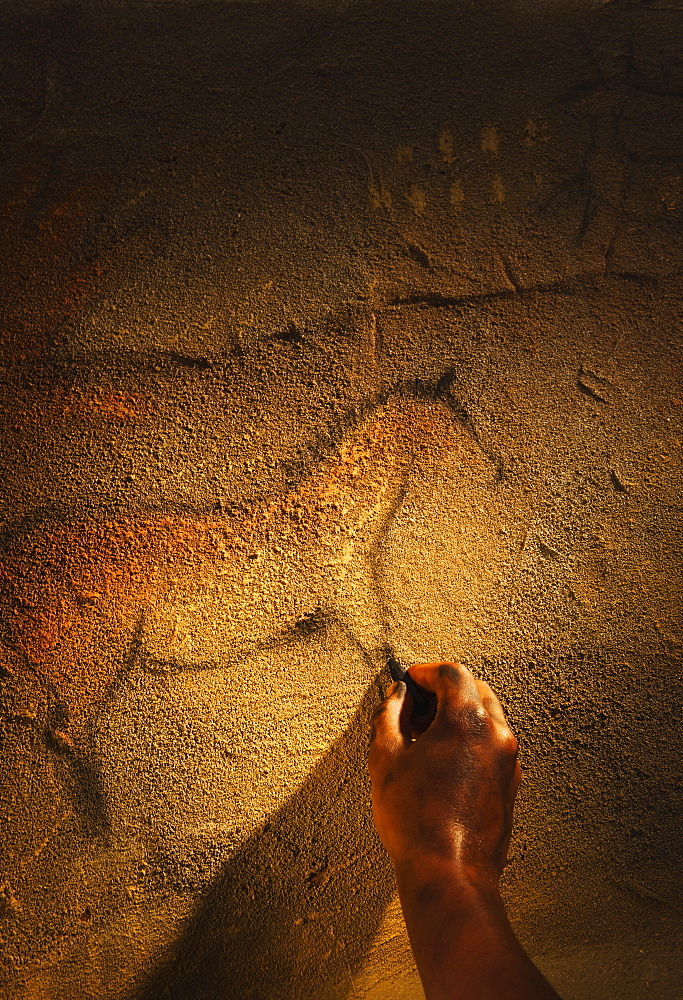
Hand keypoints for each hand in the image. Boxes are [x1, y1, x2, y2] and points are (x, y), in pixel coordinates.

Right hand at [368, 662, 520, 887]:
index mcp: (467, 720)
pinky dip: (470, 739)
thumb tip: (396, 697)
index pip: (451, 673)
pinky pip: (492, 744)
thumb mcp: (385, 759)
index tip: (408, 682)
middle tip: (415, 710)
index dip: (424, 672)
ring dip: (458, 715)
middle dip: (443, 692)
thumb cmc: (415, 820)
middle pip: (474, 689)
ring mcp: (508, 760)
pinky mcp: (510, 783)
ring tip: (426, 739)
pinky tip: (443, 762)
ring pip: (487, 716)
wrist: (449, 874)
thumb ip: (389, 716)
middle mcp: (496, 734)